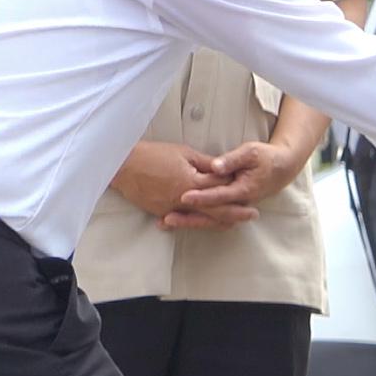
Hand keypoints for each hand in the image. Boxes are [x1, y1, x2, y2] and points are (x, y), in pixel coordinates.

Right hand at [113, 142, 256, 230]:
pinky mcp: (161, 212)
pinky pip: (182, 220)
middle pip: (216, 210)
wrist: (123, 166)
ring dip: (218, 220)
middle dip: (236, 213)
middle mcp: (183, 199)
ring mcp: (171, 208)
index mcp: (191, 181)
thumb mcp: (183, 153)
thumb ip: (205, 164)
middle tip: (252, 215)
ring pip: (201, 219)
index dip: (236, 190)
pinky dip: (195, 221)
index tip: (251, 192)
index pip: (220, 188)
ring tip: (233, 222)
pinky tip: (207, 223)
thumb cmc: (152, 154)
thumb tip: (223, 168)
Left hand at [174, 140, 306, 219]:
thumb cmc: (266, 158)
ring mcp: (234, 208)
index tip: (184, 196)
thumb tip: (215, 166)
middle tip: (167, 218)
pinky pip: (210, 218)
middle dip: (188, 217)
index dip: (201, 197)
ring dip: (188, 222)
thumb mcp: (251, 152)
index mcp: (244, 189)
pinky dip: (193, 220)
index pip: (219, 196)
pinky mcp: (229, 208)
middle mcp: (238, 203)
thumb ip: (232, 160)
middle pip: (211, 215)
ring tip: (165, 222)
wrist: (282, 169)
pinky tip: (176, 220)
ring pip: (209, 221)